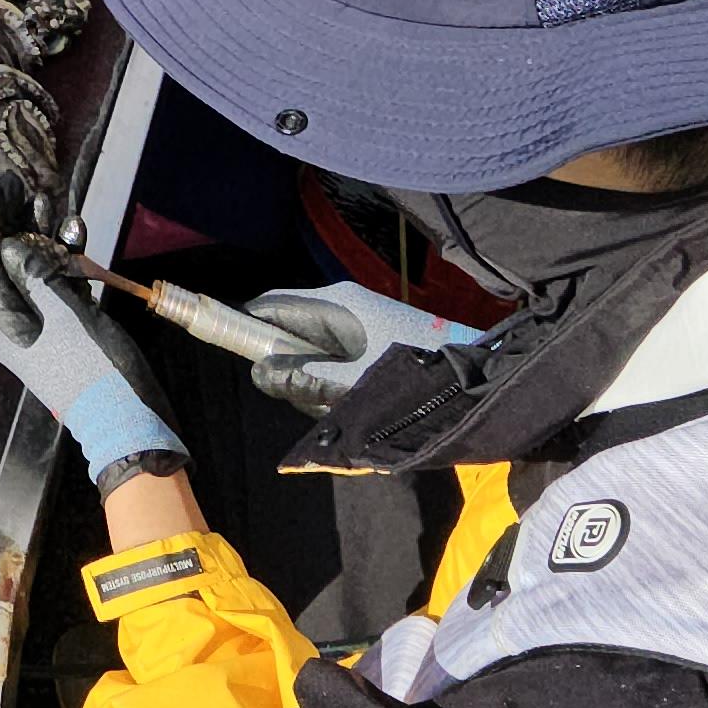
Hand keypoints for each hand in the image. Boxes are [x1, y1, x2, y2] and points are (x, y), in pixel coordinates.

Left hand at [0, 185, 184, 488]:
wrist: (133, 422)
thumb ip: (37, 277)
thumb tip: (11, 245)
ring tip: (46, 198)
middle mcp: (19, 324)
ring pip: (36, 270)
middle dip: (12, 222)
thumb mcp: (66, 319)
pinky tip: (74, 233)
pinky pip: (61, 285)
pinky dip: (67, 259)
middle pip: (6, 262)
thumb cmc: (97, 372)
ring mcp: (47, 326)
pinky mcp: (73, 328)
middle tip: (18, 183)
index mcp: (5, 327)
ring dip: (42, 235)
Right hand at [242, 281, 480, 416]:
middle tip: (309, 399)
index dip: (244, 324)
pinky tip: (356, 402)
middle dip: (287, 367)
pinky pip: (335, 357)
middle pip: (288, 329)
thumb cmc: (410, 373)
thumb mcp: (350, 384)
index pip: (270, 304)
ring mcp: (359, 321)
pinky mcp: (373, 337)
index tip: (234, 354)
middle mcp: (343, 305)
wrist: (474, 374)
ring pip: (311, 349)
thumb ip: (301, 379)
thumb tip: (259, 372)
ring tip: (341, 404)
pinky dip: (335, 382)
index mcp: (334, 305)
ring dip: (314, 381)